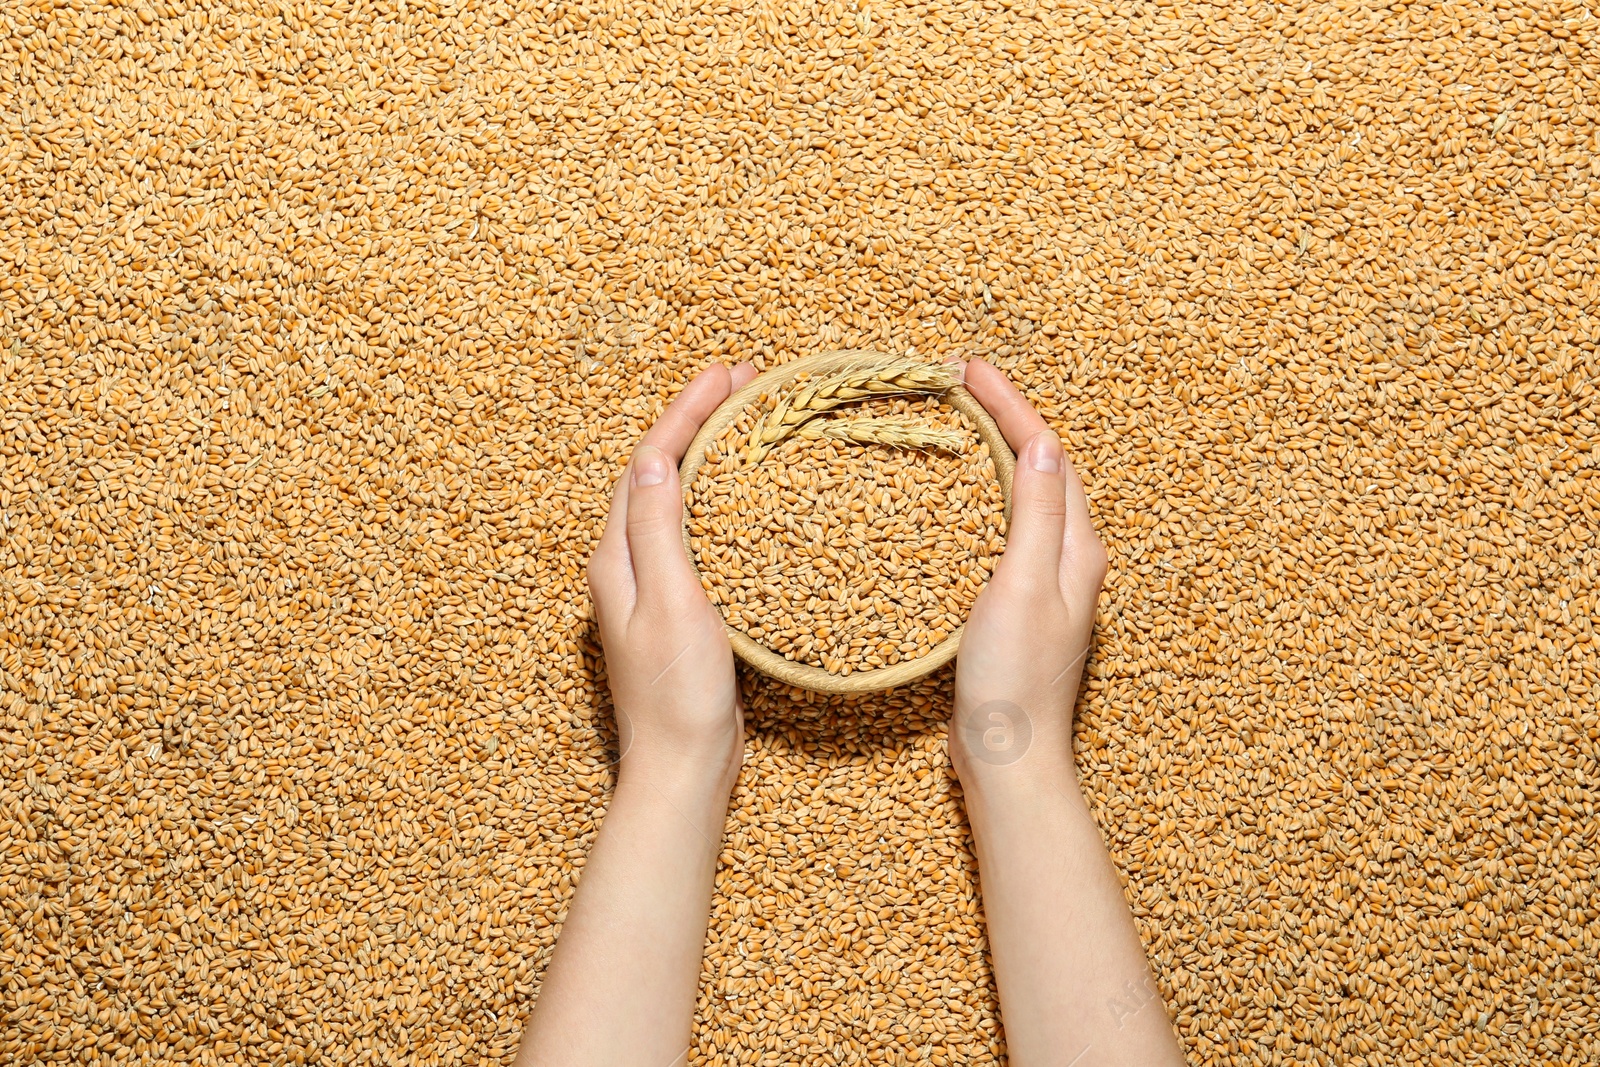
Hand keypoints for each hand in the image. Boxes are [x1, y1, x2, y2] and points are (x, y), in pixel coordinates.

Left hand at [588, 361, 757, 792]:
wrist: (683, 766)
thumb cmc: (678, 694)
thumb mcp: (672, 603)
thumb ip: (659, 531)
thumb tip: (657, 460)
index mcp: (617, 558)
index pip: (649, 463)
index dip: (685, 412)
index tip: (725, 374)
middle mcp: (626, 565)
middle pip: (658, 471)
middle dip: (696, 421)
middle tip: (744, 384)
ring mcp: (652, 585)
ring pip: (676, 498)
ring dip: (707, 454)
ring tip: (748, 422)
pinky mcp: (680, 606)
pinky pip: (695, 532)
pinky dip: (719, 498)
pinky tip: (748, 496)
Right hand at [951, 359, 1108, 788]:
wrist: (1007, 759)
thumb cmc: (1014, 679)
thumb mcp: (1022, 585)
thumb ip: (1034, 515)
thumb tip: (1041, 443)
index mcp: (1076, 549)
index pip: (1046, 453)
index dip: (1010, 405)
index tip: (968, 369)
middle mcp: (1068, 560)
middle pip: (1040, 467)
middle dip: (1003, 418)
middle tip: (957, 384)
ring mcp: (1042, 584)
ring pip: (1021, 497)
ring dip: (991, 454)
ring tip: (952, 423)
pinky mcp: (1014, 606)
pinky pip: (1000, 530)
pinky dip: (977, 498)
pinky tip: (948, 500)